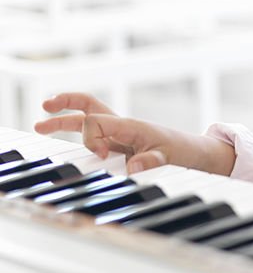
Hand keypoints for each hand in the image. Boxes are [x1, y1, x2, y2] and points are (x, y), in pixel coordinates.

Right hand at [35, 92, 235, 175]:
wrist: (193, 153)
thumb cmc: (180, 151)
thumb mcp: (168, 157)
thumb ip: (151, 161)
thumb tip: (134, 167)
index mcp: (129, 125)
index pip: (95, 122)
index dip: (90, 139)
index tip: (103, 156)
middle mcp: (121, 126)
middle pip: (89, 108)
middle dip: (65, 105)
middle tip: (44, 108)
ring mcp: (119, 134)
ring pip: (88, 119)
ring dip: (64, 119)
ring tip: (39, 123)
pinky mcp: (119, 143)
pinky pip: (95, 134)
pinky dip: (79, 133)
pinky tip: (64, 138)